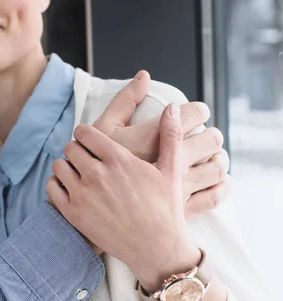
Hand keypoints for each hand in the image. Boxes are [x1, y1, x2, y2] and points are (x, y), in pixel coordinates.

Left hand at [48, 104, 201, 291]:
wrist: (156, 248)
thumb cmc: (165, 209)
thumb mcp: (171, 170)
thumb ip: (170, 135)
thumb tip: (173, 107)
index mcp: (118, 160)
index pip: (85, 132)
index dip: (86, 134)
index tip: (90, 139)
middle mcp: (97, 174)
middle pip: (70, 147)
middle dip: (77, 149)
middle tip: (84, 157)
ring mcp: (83, 195)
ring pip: (59, 165)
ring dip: (66, 166)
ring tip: (77, 171)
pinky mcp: (73, 213)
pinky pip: (52, 187)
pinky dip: (57, 184)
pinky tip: (69, 187)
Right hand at [91, 71, 229, 218]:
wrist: (92, 210)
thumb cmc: (93, 167)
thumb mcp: (103, 129)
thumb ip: (124, 101)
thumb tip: (144, 76)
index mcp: (157, 138)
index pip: (195, 113)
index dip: (198, 110)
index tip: (194, 114)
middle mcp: (172, 161)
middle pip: (211, 139)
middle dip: (210, 135)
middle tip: (204, 137)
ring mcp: (178, 187)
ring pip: (217, 167)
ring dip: (219, 160)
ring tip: (211, 159)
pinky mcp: (180, 208)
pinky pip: (215, 196)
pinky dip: (222, 185)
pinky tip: (215, 181)